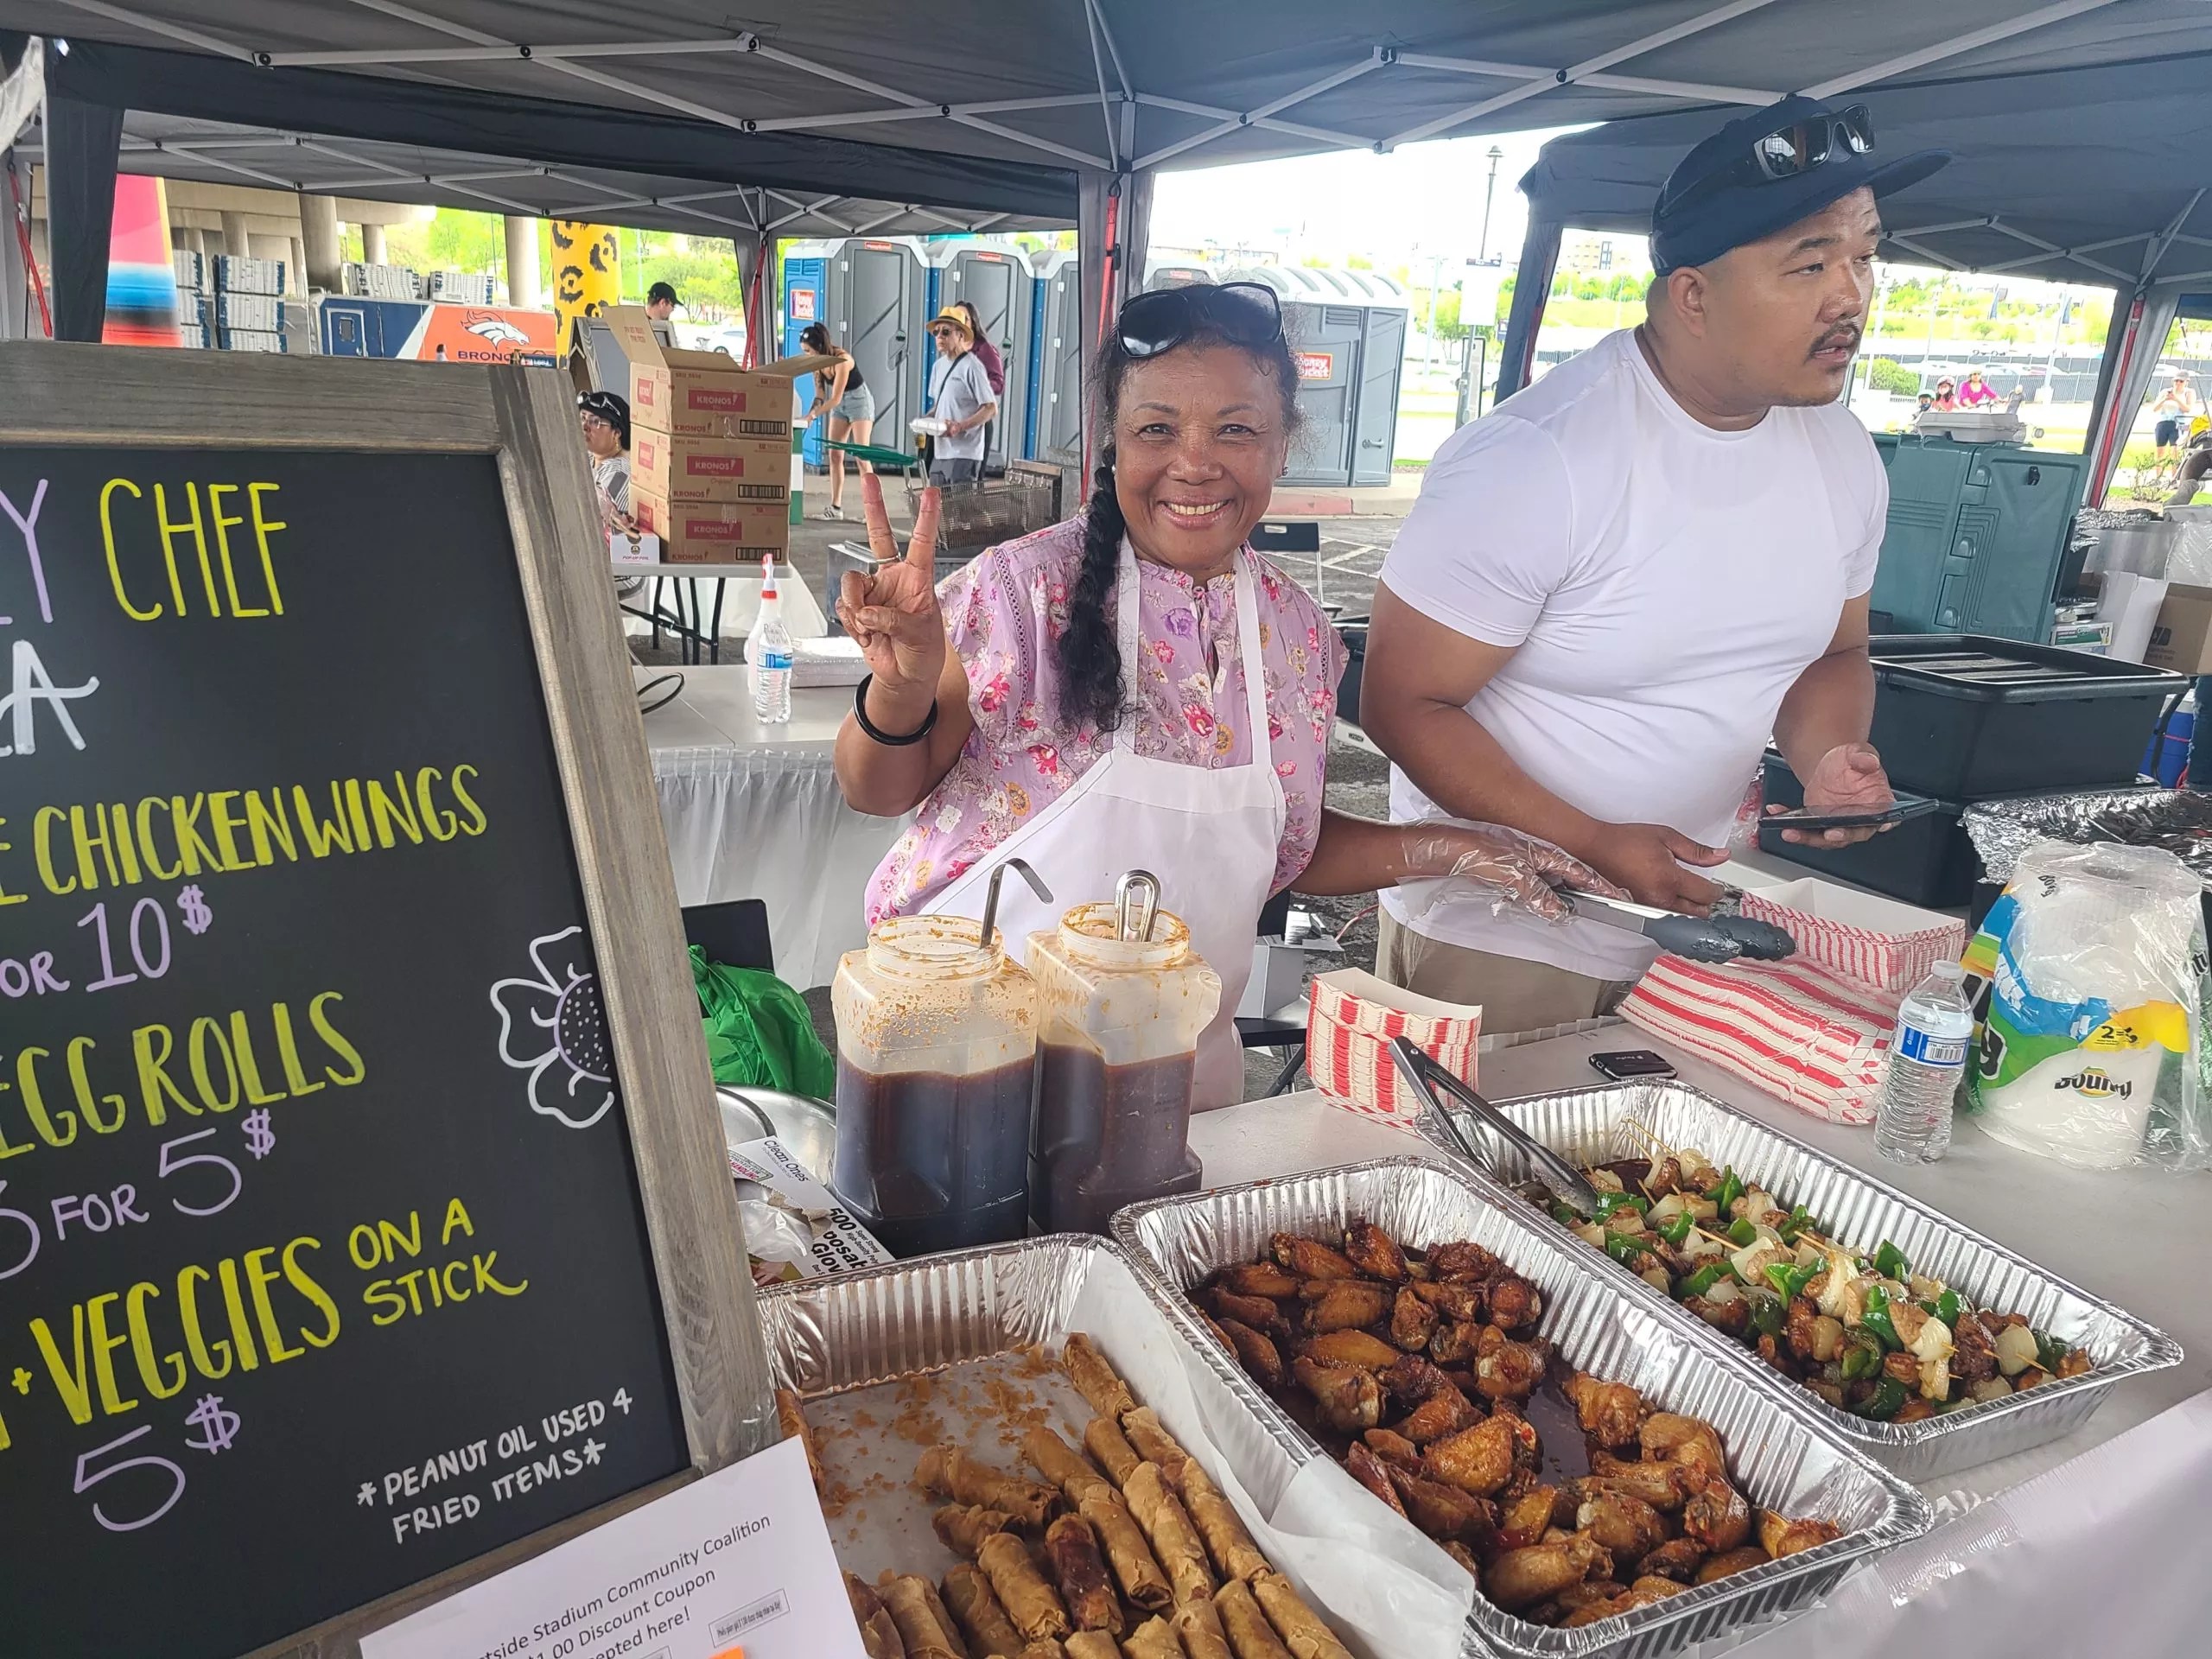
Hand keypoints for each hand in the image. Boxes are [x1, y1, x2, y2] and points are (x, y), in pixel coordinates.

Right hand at [834, 472, 944, 707]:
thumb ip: (895, 619)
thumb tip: (866, 611)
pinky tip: (866, 635)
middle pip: (879, 536)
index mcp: (917, 579)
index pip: (921, 543)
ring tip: (871, 627)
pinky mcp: (855, 609)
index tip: (931, 492)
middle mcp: (892, 578)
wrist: (904, 677)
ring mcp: (872, 592)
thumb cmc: (923, 652)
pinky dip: (853, 624)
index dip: (926, 518)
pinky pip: (844, 607)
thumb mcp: (920, 635)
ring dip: (857, 605)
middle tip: (867, 476)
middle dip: (873, 506)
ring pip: (851, 581)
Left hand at [1400, 823, 1627, 924]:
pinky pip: (1530, 888)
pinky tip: (1537, 909)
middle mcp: (1536, 855)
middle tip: (1602, 910)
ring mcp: (1521, 862)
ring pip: (1548, 884)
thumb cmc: (1475, 852)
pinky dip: (1537, 899)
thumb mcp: (1513, 875)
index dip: (1601, 885)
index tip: (1620, 896)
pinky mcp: (1504, 870)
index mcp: (1545, 852)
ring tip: (1573, 914)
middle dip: (1584, 893)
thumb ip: (1539, 895)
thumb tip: (1560, 912)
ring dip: (1558, 899)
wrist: (1442, 848)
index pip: (1581, 871)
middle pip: (1567, 877)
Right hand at [1585, 824, 1729, 913]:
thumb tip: (1721, 857)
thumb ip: (1697, 851)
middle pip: (1698, 913)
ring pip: (1683, 919)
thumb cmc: (1626, 841)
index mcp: (1669, 879)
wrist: (1596, 849)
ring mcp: (1649, 908)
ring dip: (1690, 909)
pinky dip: (1674, 911)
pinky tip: (1671, 898)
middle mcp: (1660, 899)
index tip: (1716, 885)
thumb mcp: (1666, 837)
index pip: (1707, 894)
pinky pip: (1667, 918)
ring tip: (1686, 893)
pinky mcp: (1641, 911)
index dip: (1716, 890)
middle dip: (1704, 902)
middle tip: (1702, 889)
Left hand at [1771, 741, 1894, 845]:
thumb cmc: (1852, 762)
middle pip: (1852, 833)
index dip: (1881, 825)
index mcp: (1878, 803)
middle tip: (1829, 834)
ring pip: (1824, 837)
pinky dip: (1790, 823)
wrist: (1832, 764)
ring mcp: (1838, 824)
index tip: (1873, 827)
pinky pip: (1804, 828)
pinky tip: (1777, 812)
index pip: (1884, 818)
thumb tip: (1869, 762)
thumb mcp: (1859, 752)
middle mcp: (1859, 819)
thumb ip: (1864, 757)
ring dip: (1807, 837)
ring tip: (1791, 831)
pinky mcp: (1818, 823)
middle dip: (1839, 836)